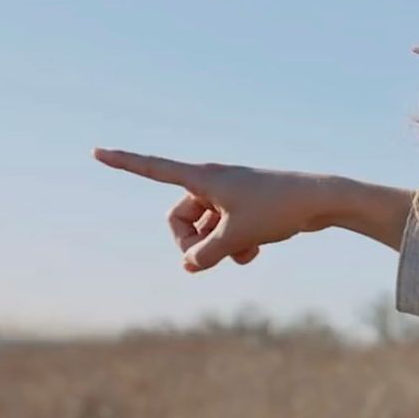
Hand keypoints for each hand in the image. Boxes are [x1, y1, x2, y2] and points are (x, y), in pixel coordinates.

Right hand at [93, 148, 338, 271]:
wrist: (321, 202)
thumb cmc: (278, 210)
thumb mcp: (235, 237)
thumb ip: (205, 255)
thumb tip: (188, 265)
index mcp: (203, 178)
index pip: (154, 169)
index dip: (124, 163)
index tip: (97, 151)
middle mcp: (212, 183)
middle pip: (178, 219)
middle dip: (189, 243)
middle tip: (208, 257)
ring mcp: (229, 197)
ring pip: (203, 232)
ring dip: (216, 248)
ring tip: (243, 252)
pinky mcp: (245, 209)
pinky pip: (224, 234)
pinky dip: (234, 247)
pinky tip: (255, 252)